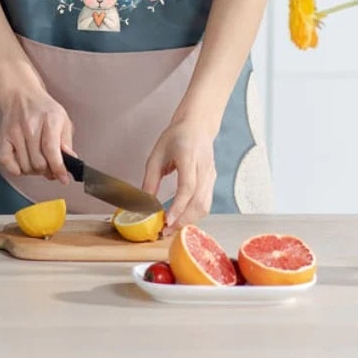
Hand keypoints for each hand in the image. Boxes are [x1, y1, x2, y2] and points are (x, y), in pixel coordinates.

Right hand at [0, 84, 73, 184]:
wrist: (22, 95)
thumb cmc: (44, 108)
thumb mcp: (63, 120)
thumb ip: (67, 142)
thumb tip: (70, 161)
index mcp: (49, 120)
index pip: (52, 151)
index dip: (59, 169)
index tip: (63, 179)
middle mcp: (30, 126)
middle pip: (38, 163)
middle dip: (48, 171)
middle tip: (51, 169)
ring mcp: (15, 132)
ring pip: (25, 166)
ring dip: (34, 171)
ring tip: (39, 164)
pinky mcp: (3, 137)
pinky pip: (6, 162)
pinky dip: (15, 169)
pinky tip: (23, 164)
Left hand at [142, 120, 216, 235]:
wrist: (197, 126)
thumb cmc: (176, 137)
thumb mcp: (156, 154)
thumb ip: (150, 179)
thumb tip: (145, 203)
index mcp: (189, 156)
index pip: (187, 187)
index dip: (177, 207)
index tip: (166, 220)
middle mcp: (204, 167)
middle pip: (198, 201)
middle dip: (182, 220)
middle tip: (165, 231)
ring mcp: (211, 175)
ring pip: (205, 206)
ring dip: (188, 220)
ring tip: (171, 228)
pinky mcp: (212, 180)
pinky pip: (206, 203)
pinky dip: (194, 214)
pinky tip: (182, 218)